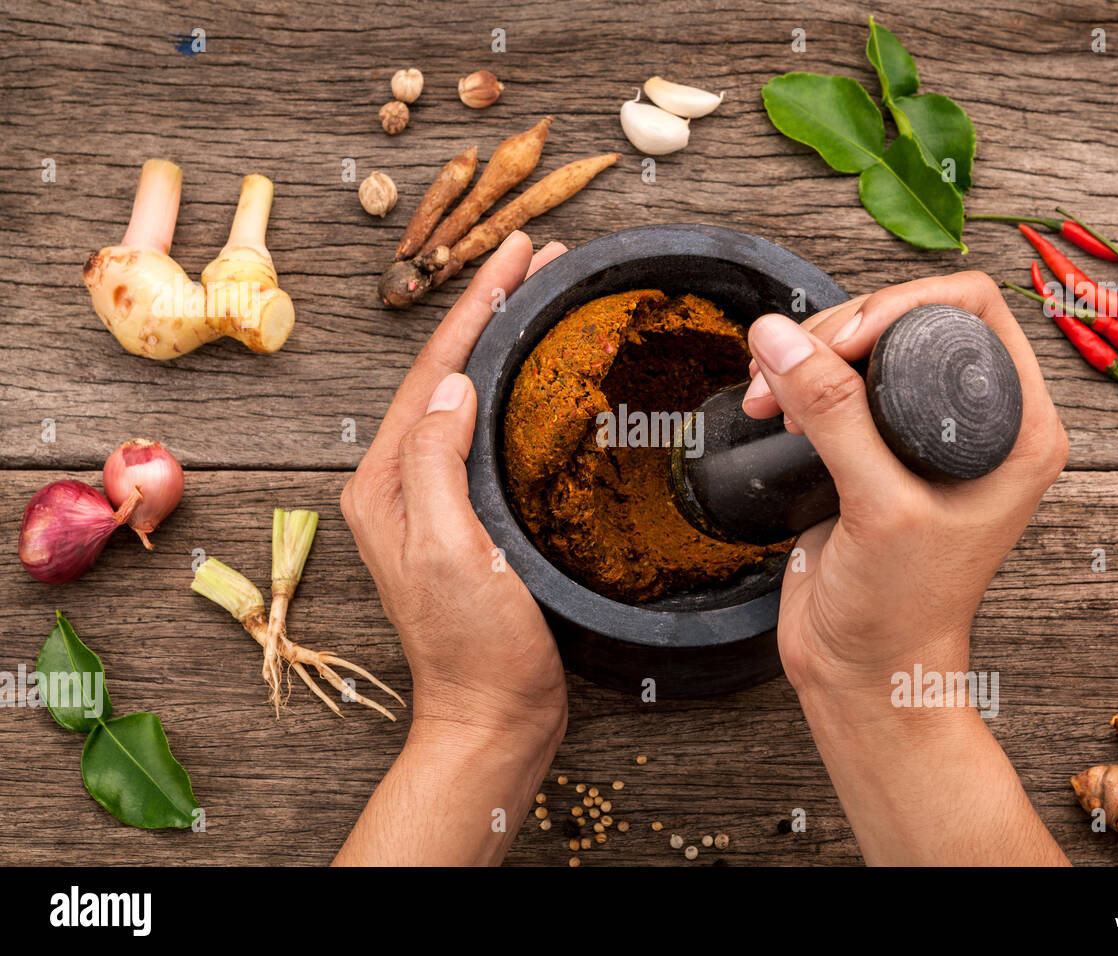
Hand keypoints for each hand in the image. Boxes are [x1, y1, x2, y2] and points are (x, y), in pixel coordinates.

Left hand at [341, 231, 569, 741]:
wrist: (494, 715)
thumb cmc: (475, 647)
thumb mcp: (449, 549)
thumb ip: (436, 463)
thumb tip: (451, 386)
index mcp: (385, 483)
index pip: (431, 372)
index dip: (476, 306)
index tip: (518, 255)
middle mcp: (400, 483)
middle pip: (445, 373)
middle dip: (490, 307)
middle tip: (538, 255)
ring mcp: (433, 500)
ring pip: (466, 396)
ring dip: (502, 339)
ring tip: (542, 295)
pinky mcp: (467, 516)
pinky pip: (486, 431)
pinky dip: (512, 388)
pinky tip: (538, 375)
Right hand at [742, 271, 1068, 698]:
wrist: (865, 672)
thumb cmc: (902, 612)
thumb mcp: (877, 508)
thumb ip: (833, 416)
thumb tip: (780, 340)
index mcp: (1018, 430)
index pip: (972, 310)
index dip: (901, 306)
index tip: (841, 342)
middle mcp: (978, 424)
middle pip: (910, 319)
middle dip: (840, 332)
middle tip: (791, 367)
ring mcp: (923, 437)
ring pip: (867, 347)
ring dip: (809, 356)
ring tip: (768, 393)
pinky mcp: (875, 451)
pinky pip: (837, 386)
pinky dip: (798, 383)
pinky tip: (773, 407)